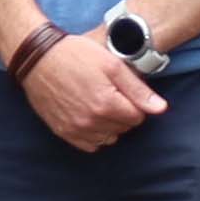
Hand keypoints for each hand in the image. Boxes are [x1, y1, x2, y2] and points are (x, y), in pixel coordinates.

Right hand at [19, 28, 165, 153]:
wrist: (37, 58)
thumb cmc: (75, 55)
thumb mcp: (112, 65)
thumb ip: (138, 90)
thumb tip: (161, 109)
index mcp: (107, 104)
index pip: (138, 117)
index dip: (134, 103)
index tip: (123, 90)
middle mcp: (92, 122)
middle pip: (123, 128)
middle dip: (122, 113)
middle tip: (109, 93)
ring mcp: (75, 129)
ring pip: (108, 138)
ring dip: (109, 125)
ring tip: (98, 103)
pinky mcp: (63, 132)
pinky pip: (89, 145)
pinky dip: (94, 134)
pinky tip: (89, 116)